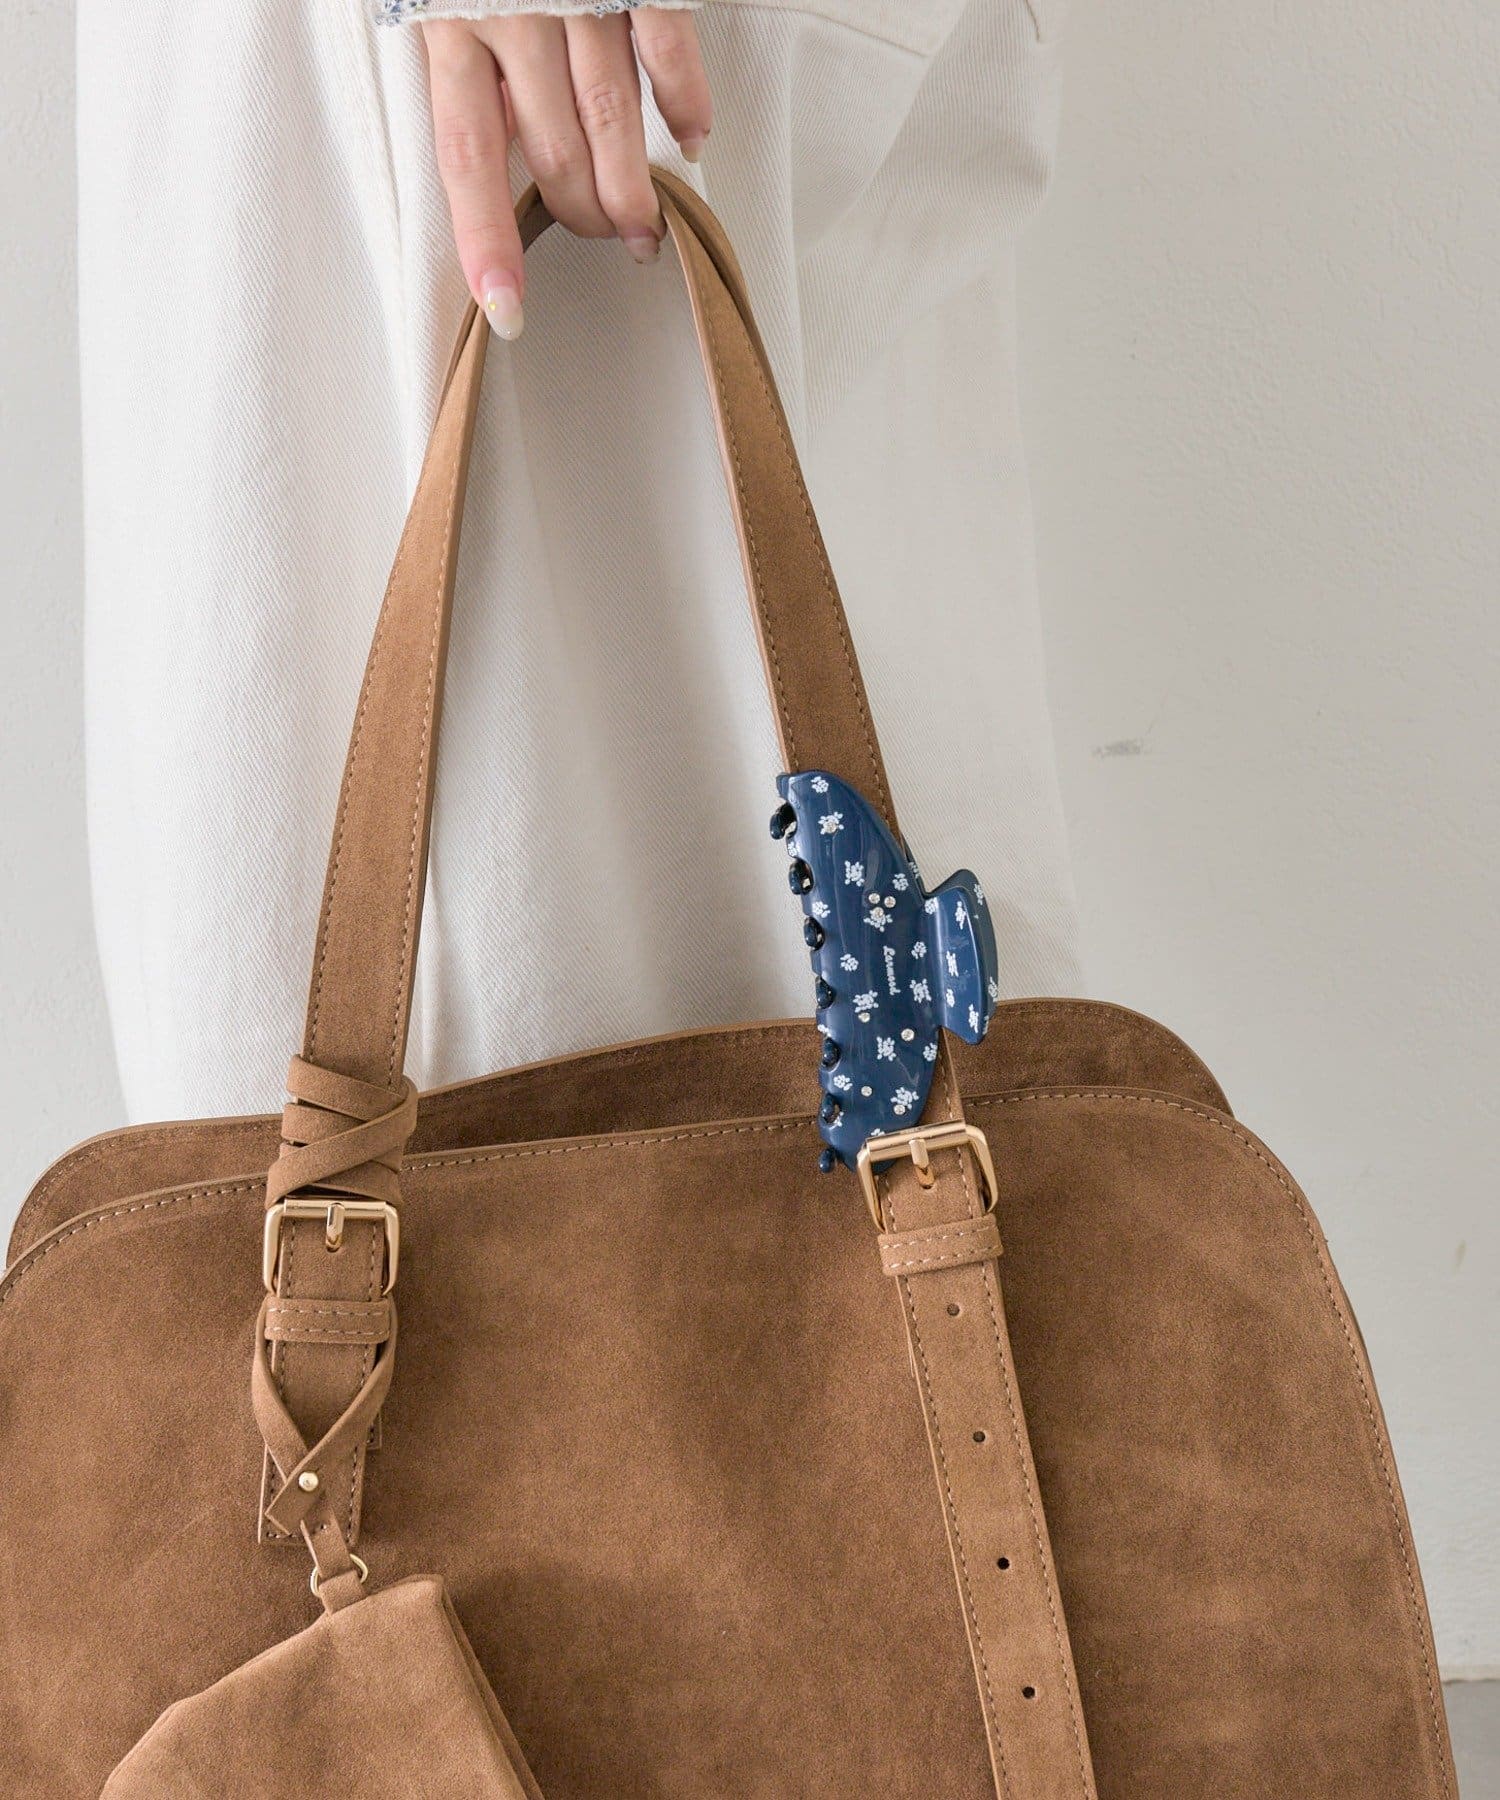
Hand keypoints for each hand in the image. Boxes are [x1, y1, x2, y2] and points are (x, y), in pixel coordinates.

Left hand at [423, 9, 711, 339]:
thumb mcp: (446, 2)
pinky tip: (689, 137)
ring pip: (613, 120)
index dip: (488, 241)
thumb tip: (504, 149)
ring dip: (633, 188)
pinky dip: (684, 103)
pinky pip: (667, 51)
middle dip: (583, 214)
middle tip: (603, 236)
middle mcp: (515, 13)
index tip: (506, 310)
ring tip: (645, 228)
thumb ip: (472, 69)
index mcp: (451, 26)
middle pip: (556, 153)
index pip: (468, 159)